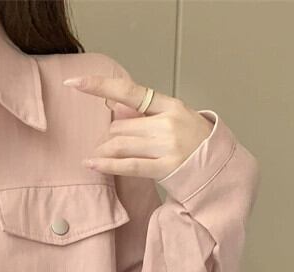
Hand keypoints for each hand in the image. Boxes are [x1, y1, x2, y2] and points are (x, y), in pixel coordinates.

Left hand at [63, 72, 213, 179]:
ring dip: (103, 152)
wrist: (218, 166)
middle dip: (107, 138)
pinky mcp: (165, 167)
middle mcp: (168, 122)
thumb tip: (113, 104)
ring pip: (119, 144)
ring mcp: (167, 145)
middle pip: (119, 126)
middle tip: (104, 147)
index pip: (129, 91)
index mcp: (170, 105)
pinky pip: (128, 165)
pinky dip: (106, 165)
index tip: (75, 82)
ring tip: (99, 158)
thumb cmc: (192, 141)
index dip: (100, 86)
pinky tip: (91, 164)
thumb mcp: (173, 118)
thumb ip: (144, 113)